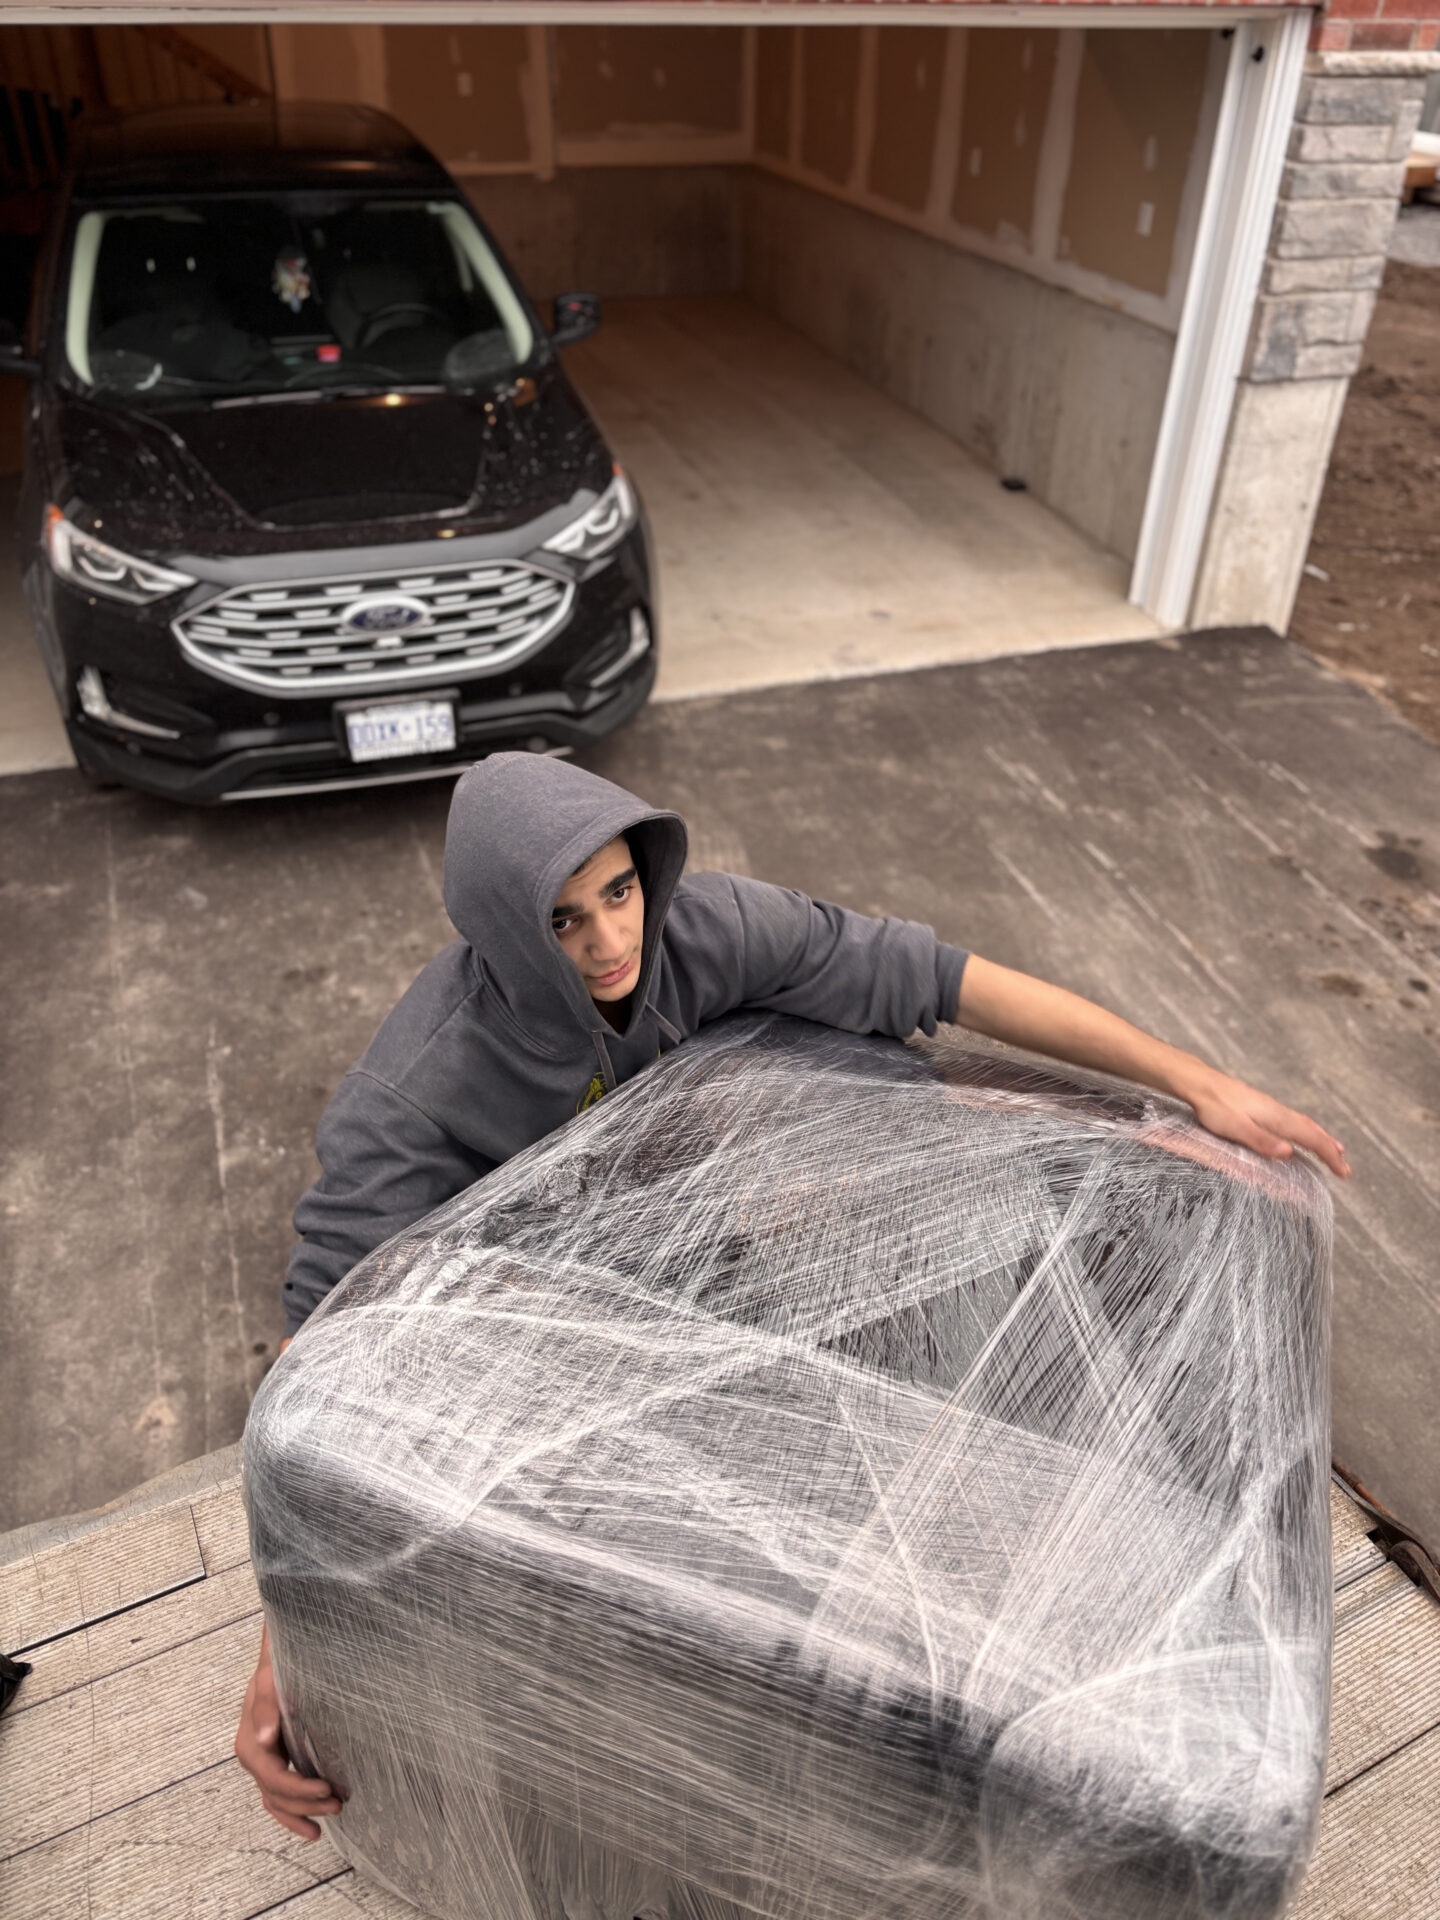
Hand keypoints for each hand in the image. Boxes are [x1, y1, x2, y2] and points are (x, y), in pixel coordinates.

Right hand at [234, 1632, 340, 1839]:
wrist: (282, 1655)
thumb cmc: (279, 1664)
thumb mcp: (272, 1678)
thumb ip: (267, 1707)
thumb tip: (263, 1738)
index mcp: (249, 1741)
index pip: (272, 1777)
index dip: (299, 1789)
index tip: (326, 1788)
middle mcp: (253, 1755)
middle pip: (276, 1794)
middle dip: (306, 1804)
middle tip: (338, 1803)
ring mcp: (263, 1760)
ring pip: (276, 1799)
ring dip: (302, 1812)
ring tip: (332, 1813)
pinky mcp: (275, 1760)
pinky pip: (278, 1795)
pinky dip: (293, 1812)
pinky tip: (312, 1825)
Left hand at [1179, 1067, 1349, 1178]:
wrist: (1199, 1083)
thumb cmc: (1214, 1107)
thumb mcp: (1235, 1128)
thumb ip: (1261, 1141)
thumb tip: (1289, 1152)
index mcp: (1276, 1118)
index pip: (1311, 1138)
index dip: (1329, 1155)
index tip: (1344, 1171)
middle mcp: (1278, 1111)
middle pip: (1312, 1131)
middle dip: (1330, 1150)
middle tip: (1345, 1168)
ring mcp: (1270, 1108)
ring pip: (1303, 1124)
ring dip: (1320, 1138)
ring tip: (1333, 1149)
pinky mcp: (1260, 1107)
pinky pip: (1291, 1120)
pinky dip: (1304, 1130)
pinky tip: (1298, 1133)